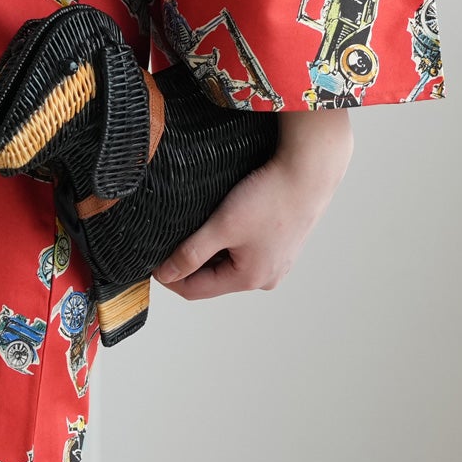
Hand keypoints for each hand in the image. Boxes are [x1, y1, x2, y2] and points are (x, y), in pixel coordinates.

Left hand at [151, 106, 352, 299]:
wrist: (309, 172)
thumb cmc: (269, 197)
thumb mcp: (223, 225)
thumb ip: (191, 252)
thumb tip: (165, 274)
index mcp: (249, 279)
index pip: (196, 290)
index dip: (170, 276)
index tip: (152, 258)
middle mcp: (265, 277)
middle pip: (214, 277)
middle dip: (191, 260)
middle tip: (172, 234)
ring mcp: (276, 261)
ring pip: (230, 262)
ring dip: (211, 248)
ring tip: (199, 223)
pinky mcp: (281, 243)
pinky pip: (246, 249)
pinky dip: (230, 239)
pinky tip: (226, 217)